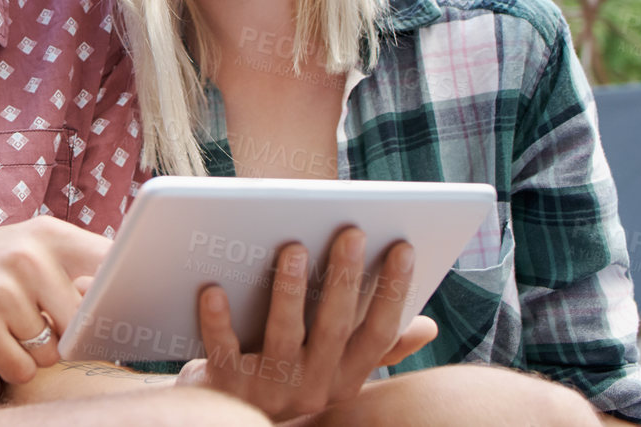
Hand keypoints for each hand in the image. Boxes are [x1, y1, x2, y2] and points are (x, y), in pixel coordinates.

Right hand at [0, 215, 110, 383]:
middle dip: (65, 334)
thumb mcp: (27, 251)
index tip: (127, 311)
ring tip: (2, 322)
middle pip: (84, 323)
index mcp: (47, 234)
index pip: (113, 265)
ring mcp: (1, 292)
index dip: (125, 295)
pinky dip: (10, 365)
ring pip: (52, 352)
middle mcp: (26, 257)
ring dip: (32, 350)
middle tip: (33, 316)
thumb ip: (75, 271)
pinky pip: (23, 369)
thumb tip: (122, 310)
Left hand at [175, 229, 437, 418]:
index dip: (395, 292)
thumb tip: (427, 326)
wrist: (229, 417)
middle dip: (345, 279)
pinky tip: (213, 288)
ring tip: (292, 247)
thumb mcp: (336, 369)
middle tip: (351, 231)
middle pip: (334, 328)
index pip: (379, 333)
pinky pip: (224, 350)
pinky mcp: (229, 385)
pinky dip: (218, 320)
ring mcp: (272, 388)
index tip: (403, 247)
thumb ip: (378, 348)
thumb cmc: (288, 376)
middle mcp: (314, 387)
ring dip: (288, 291)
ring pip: (284, 335)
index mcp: (346, 377)